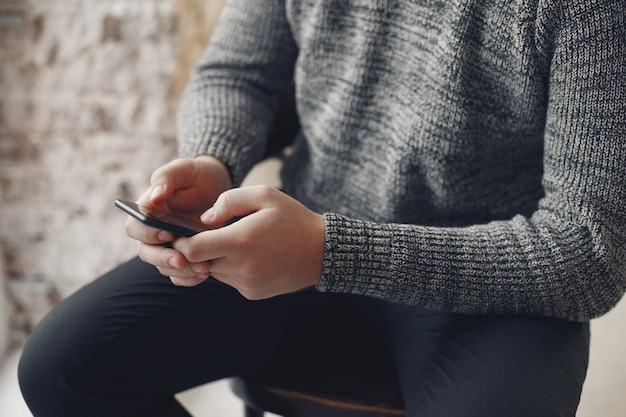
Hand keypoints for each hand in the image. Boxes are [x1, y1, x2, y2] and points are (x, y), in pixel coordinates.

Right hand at [125, 156, 231, 280]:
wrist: (218, 187)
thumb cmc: (196, 175)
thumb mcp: (183, 169)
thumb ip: (166, 178)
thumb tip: (154, 198)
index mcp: (147, 211)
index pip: (135, 227)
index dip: (147, 234)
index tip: (168, 234)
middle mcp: (154, 232)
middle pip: (147, 253)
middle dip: (163, 259)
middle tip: (182, 260)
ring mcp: (169, 247)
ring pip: (164, 267)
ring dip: (181, 271)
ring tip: (203, 268)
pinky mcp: (185, 257)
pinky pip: (181, 276)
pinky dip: (191, 278)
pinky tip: (206, 272)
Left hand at [172, 186, 325, 298]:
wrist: (322, 252)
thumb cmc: (292, 218)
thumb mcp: (264, 195)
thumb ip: (228, 200)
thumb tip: (205, 218)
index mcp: (241, 241)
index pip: (190, 250)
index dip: (179, 241)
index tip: (181, 231)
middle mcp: (241, 267)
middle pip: (198, 262)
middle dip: (196, 249)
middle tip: (206, 234)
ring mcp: (246, 284)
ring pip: (213, 271)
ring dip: (215, 258)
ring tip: (236, 242)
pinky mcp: (252, 293)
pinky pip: (229, 280)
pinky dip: (231, 268)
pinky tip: (251, 255)